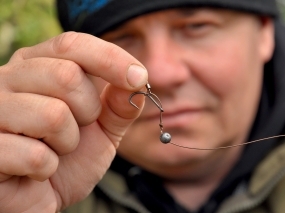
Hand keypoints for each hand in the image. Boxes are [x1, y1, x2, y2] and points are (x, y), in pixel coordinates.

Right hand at [0, 32, 147, 211]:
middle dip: (88, 110)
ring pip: (52, 115)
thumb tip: (137, 79)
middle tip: (79, 127)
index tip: (139, 78)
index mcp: (37, 65)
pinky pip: (34, 155)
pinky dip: (47, 168)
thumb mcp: (104, 127)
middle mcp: (8, 78)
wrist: (42, 194)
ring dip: (68, 142)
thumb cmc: (71, 156)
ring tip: (56, 148)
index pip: (73, 44)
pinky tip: (35, 169)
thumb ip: (121, 104)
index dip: (111, 59)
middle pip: (66, 75)